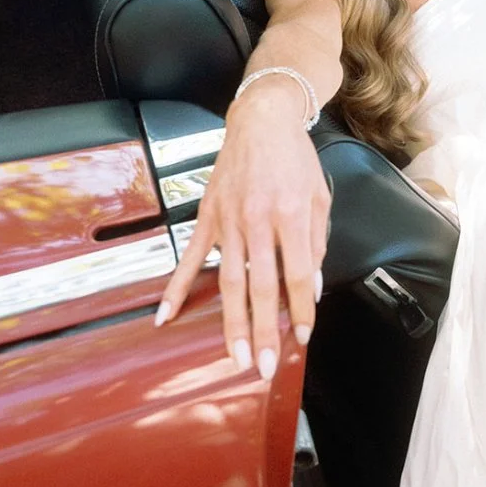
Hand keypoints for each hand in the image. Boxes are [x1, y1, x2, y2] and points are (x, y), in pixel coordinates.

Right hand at [156, 83, 328, 378]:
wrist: (261, 120)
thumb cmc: (294, 158)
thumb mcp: (319, 196)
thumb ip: (315, 242)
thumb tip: (310, 286)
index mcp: (291, 214)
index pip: (297, 274)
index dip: (301, 309)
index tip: (302, 336)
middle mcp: (258, 219)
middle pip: (262, 287)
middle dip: (265, 331)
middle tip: (266, 366)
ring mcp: (228, 220)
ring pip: (229, 281)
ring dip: (232, 323)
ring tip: (235, 356)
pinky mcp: (207, 216)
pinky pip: (190, 258)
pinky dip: (177, 288)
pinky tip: (166, 316)